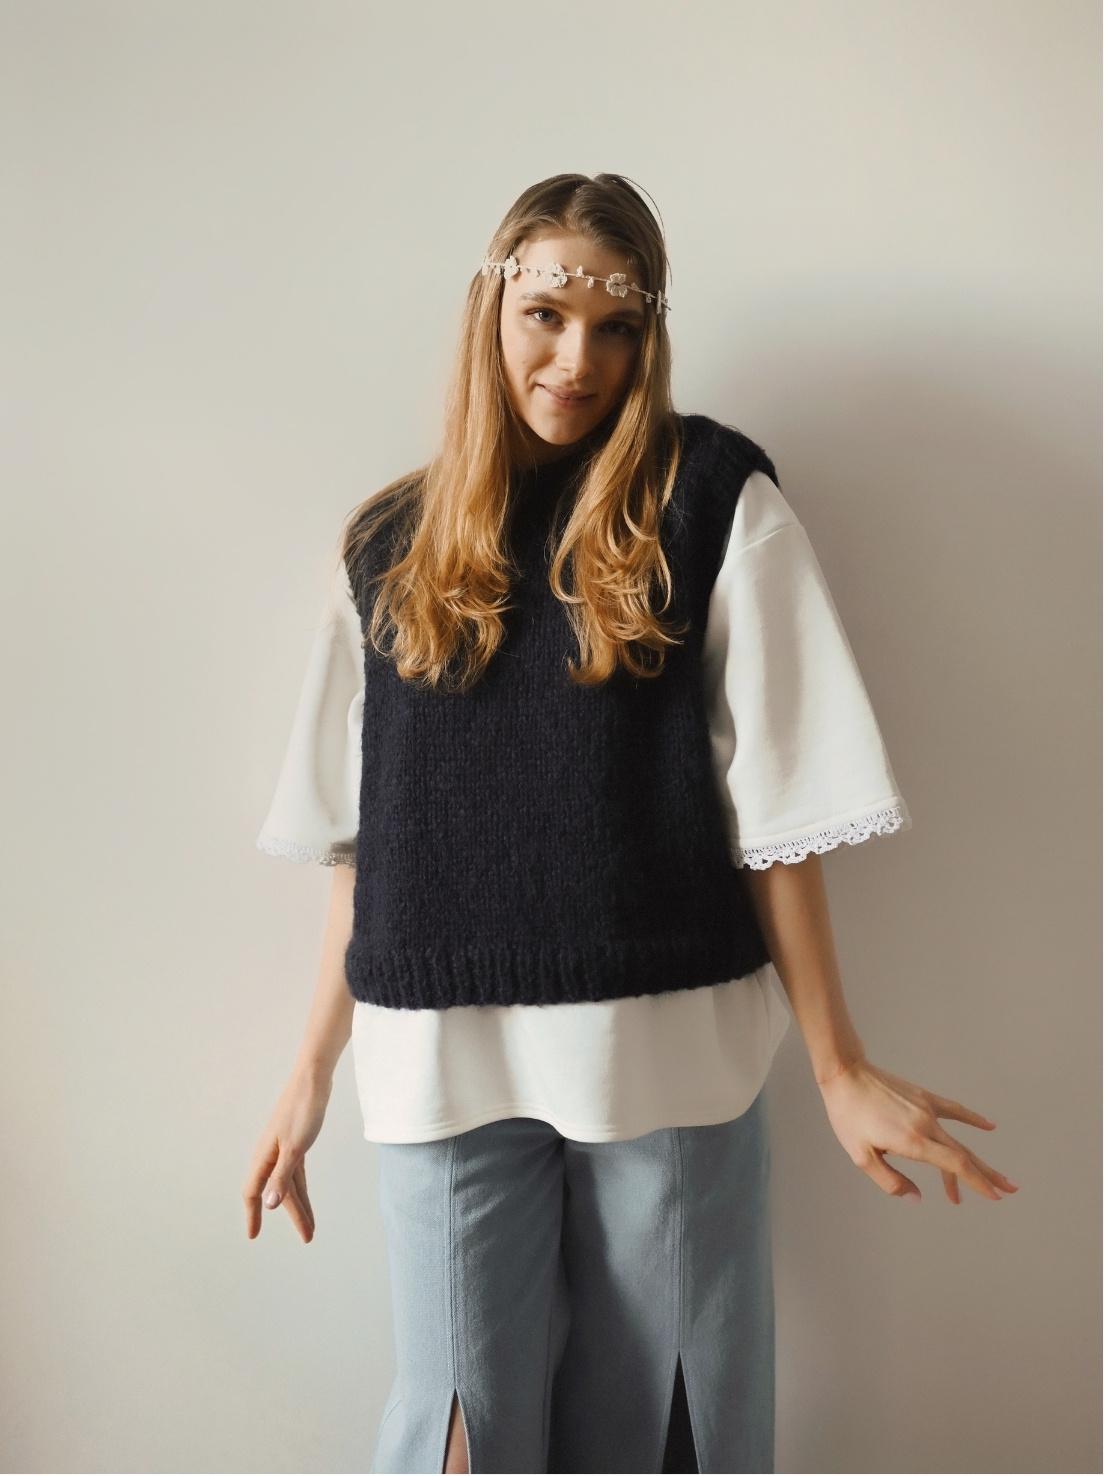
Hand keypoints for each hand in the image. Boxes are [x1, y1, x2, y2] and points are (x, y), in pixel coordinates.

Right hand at [242, 1065, 332, 1241]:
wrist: (314, 1080)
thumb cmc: (302, 1110)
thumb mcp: (295, 1147)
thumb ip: (282, 1176)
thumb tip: (270, 1204)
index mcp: (264, 1156)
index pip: (253, 1192)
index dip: (253, 1215)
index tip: (253, 1236)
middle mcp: (270, 1155)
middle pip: (278, 1192)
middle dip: (293, 1216)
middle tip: (308, 1237)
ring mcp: (283, 1148)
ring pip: (290, 1184)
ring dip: (300, 1205)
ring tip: (312, 1227)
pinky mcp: (297, 1142)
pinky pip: (297, 1173)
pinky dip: (302, 1188)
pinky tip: (305, 1197)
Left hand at [818, 1056, 1019, 1204]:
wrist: (846, 1074)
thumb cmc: (848, 1115)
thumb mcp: (861, 1156)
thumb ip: (890, 1181)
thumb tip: (917, 1198)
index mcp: (913, 1141)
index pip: (955, 1165)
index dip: (977, 1182)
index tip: (994, 1197)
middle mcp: (926, 1125)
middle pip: (964, 1155)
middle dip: (987, 1176)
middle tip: (1008, 1192)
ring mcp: (927, 1109)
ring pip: (959, 1139)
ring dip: (980, 1159)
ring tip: (999, 1177)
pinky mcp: (923, 1096)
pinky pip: (954, 1110)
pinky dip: (972, 1119)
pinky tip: (989, 1126)